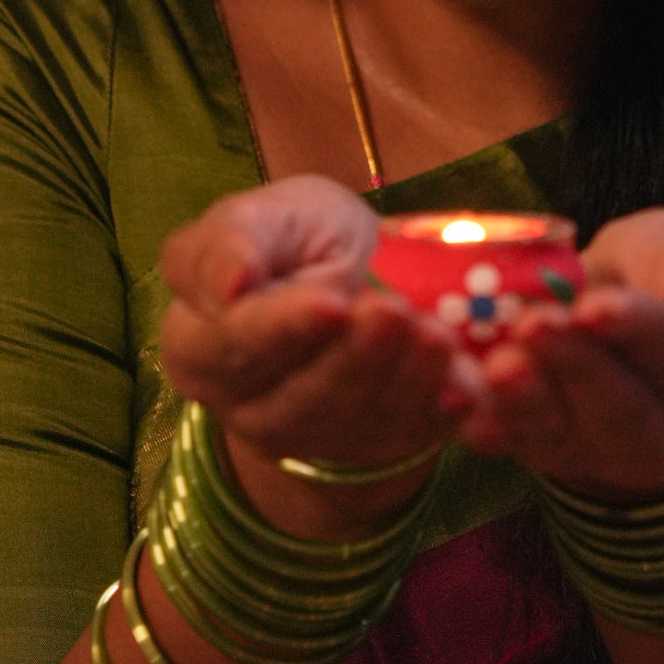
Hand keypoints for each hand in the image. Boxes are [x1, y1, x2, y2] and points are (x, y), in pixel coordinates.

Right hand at [158, 176, 477, 534]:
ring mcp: (308, 436)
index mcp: (198, 349)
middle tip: (395, 312)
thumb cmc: (293, 238)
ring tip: (437, 335)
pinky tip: (464, 387)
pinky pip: (403, 441)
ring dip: (399, 383)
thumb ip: (225, 245)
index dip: (282, 327)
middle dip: (353, 359)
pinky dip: (436, 417)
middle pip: (296, 401)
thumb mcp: (258, 216)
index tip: (331, 302)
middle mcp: (245, 408)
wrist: (356, 270)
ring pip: (352, 425)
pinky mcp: (367, 447)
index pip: (233, 346)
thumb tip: (229, 285)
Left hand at [458, 207, 663, 500]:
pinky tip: (457, 397)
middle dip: (573, 367)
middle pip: (621, 409)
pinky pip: (514, 444)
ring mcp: (605, 458)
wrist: (615, 311)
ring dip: (524, 402)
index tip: (595, 307)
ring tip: (495, 366)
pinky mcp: (550, 456)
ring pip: (564, 435)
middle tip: (534, 326)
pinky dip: (484, 422)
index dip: (637, 332)